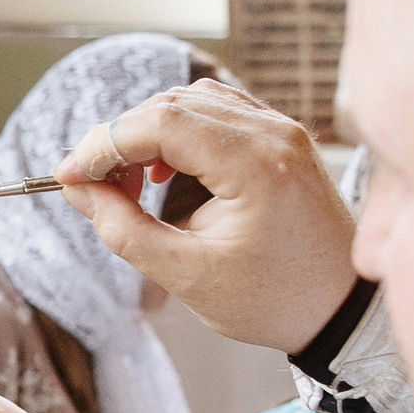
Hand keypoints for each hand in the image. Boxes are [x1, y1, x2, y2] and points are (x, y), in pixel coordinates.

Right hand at [55, 79, 356, 353]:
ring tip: (126, 182)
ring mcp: (283, 131)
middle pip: (173, 104)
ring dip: (148, 132)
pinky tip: (163, 171)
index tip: (69, 177)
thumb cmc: (274, 301)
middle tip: (90, 185)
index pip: (160, 122)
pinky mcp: (282, 140)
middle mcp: (274, 133)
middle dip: (120, 138)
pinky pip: (219, 114)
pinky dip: (180, 133)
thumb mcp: (187, 275)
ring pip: (194, 102)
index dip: (104, 144)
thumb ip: (124, 229)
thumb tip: (77, 190)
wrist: (343, 310)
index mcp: (256, 164)